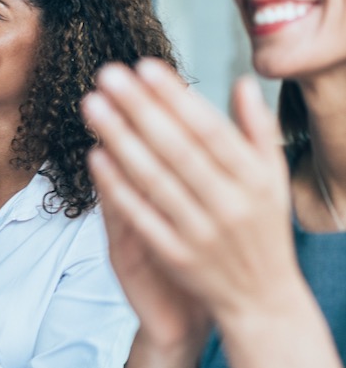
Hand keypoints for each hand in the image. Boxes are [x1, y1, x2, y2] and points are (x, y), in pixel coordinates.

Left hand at [83, 59, 295, 327]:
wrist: (263, 301)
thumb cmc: (264, 230)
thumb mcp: (274, 180)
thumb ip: (258, 131)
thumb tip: (242, 82)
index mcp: (254, 179)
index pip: (208, 128)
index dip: (175, 96)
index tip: (144, 65)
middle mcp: (229, 203)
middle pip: (176, 148)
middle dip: (139, 108)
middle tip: (107, 74)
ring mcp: (200, 232)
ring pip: (154, 179)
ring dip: (120, 140)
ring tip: (92, 106)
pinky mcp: (175, 257)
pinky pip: (142, 218)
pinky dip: (117, 188)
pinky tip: (94, 158)